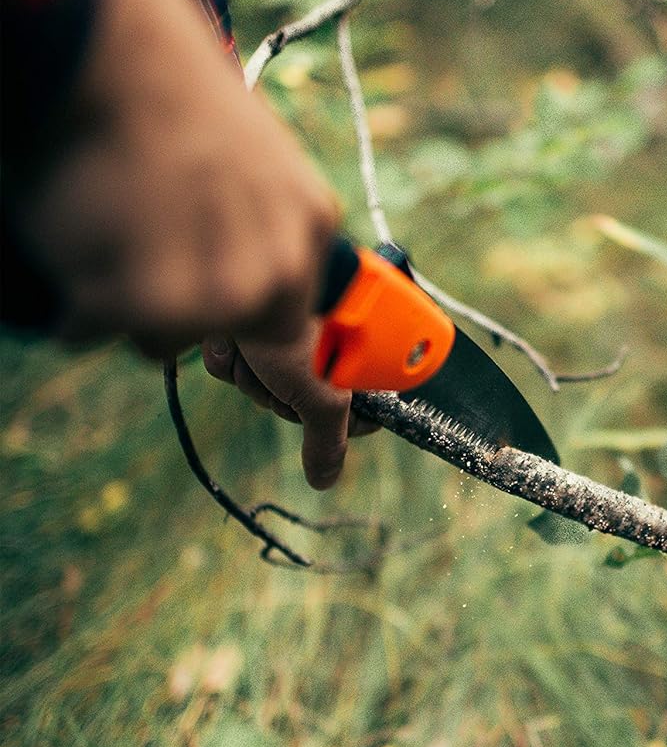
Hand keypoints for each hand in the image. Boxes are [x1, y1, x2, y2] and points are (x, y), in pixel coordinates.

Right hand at [11, 0, 337, 352]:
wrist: (108, 48)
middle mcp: (275, 270)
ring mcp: (211, 295)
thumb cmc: (167, 88)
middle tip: (147, 251)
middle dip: (188, 312)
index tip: (205, 285)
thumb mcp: (254, 157)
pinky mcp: (138, 304)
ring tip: (110, 226)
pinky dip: (72, 299)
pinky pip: (90, 330)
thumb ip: (264, 224)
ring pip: (157, 340)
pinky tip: (75, 236)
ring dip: (127, 302)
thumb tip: (247, 270)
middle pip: (227, 338)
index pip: (289, 321)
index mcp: (310, 227)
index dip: (238, 308)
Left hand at [202, 326, 379, 489]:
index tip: (319, 409)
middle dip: (278, 391)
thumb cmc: (304, 322)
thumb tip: (325, 481)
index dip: (332, 418)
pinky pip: (233, 351)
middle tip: (280, 369)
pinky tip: (233, 331)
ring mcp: (284, 322)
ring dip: (250, 371)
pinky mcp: (246, 310)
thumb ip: (328, 440)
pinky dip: (228, 349)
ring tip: (255, 344)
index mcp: (359, 346)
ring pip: (260, 377)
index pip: (355, 407)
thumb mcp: (322, 392)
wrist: (249, 265)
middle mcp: (324, 335)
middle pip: (297, 397)